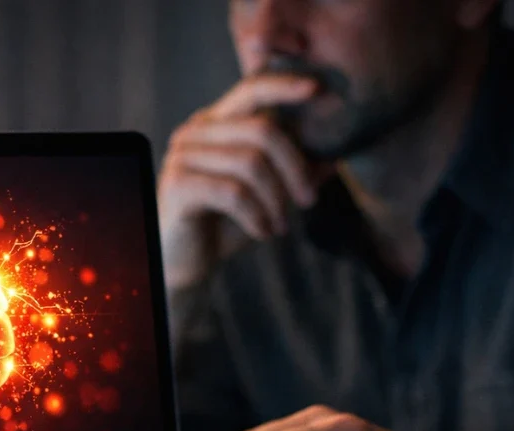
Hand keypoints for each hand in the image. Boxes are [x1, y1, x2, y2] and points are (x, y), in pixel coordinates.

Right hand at [158, 75, 327, 287]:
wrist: (185, 262)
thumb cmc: (225, 224)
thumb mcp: (267, 195)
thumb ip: (294, 172)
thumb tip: (335, 156)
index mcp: (215, 123)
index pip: (251, 90)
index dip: (285, 86)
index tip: (318, 89)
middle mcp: (195, 131)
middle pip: (261, 130)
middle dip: (295, 168)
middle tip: (309, 201)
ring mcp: (183, 155)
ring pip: (250, 163)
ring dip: (277, 200)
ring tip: (281, 226)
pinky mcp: (177, 184)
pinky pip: (232, 192)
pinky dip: (256, 215)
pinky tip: (262, 232)